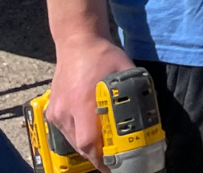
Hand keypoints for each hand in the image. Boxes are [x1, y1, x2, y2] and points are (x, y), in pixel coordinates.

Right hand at [45, 35, 137, 164]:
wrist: (77, 42)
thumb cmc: (103, 56)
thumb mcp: (126, 71)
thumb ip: (136, 92)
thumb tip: (150, 111)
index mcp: (83, 102)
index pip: (89, 141)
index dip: (101, 158)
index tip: (113, 165)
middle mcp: (66, 110)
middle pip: (80, 145)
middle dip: (97, 156)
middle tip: (113, 160)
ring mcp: (57, 111)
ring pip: (71, 140)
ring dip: (88, 147)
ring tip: (105, 149)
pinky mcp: (53, 109)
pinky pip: (65, 131)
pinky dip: (78, 136)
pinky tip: (91, 133)